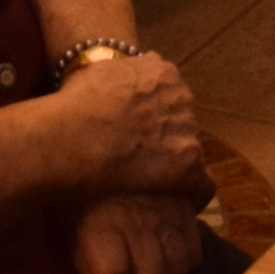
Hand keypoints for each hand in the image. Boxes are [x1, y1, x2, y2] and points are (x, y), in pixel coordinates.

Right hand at [46, 45, 203, 195]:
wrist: (73, 136)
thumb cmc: (77, 105)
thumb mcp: (102, 70)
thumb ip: (126, 71)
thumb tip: (130, 70)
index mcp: (163, 73)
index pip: (171, 95)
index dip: (154, 117)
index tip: (140, 131)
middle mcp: (181, 97)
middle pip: (182, 122)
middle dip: (165, 139)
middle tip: (141, 158)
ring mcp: (186, 130)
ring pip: (190, 152)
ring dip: (173, 167)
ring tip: (150, 185)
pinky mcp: (188, 164)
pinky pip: (201, 185)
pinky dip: (190, 195)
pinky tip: (174, 203)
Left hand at [69, 192, 211, 273]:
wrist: (108, 138)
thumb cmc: (81, 184)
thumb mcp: (69, 219)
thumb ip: (80, 257)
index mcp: (100, 221)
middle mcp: (136, 218)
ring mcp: (165, 209)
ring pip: (180, 268)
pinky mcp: (185, 202)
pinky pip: (196, 246)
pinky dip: (187, 266)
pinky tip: (175, 267)